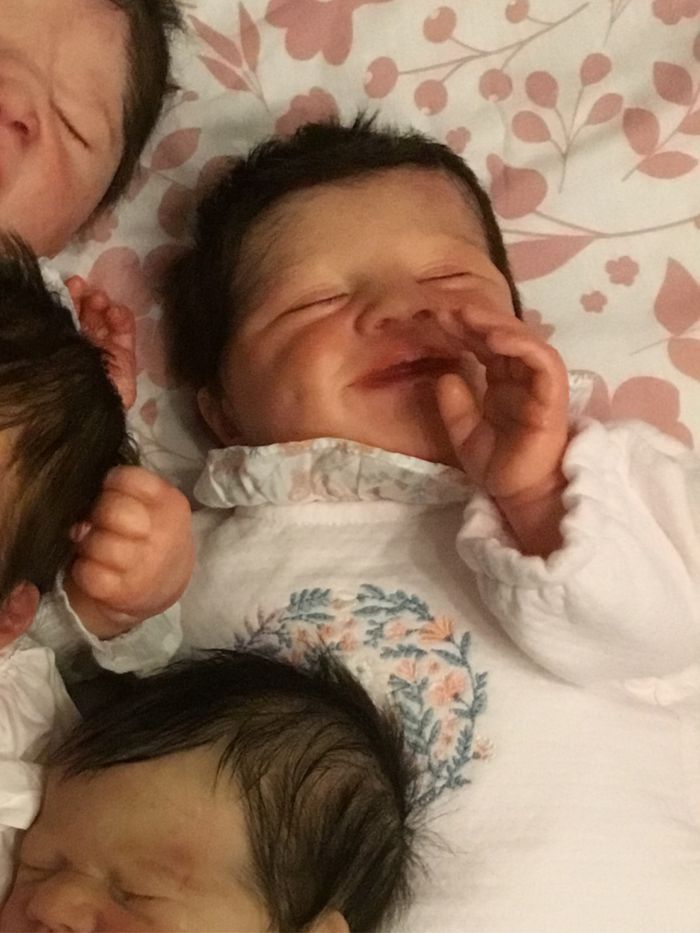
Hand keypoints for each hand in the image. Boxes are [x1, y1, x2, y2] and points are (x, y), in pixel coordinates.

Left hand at [65, 276, 137, 409]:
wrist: (92, 403)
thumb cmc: (66, 375)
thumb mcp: (56, 345)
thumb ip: (58, 326)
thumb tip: (57, 301)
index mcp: (63, 345)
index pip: (66, 318)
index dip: (67, 299)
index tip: (66, 285)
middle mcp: (83, 347)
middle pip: (85, 316)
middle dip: (84, 299)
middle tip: (81, 288)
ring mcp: (105, 351)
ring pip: (105, 319)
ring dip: (101, 304)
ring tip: (98, 299)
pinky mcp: (125, 356)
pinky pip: (126, 330)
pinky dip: (122, 317)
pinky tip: (114, 312)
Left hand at [65, 467, 193, 638]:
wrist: (163, 584)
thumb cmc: (147, 534)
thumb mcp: (150, 506)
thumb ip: (123, 496)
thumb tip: (83, 522)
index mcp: (169, 503)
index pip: (128, 478)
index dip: (111, 485)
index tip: (112, 495)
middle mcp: (164, 533)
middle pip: (113, 510)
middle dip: (99, 515)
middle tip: (102, 525)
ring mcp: (147, 565)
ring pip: (98, 543)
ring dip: (89, 545)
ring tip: (97, 549)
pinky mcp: (126, 592)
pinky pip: (88, 573)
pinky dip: (84, 570)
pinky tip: (95, 569)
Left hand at [436, 306, 569, 553]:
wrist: (520, 495)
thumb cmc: (500, 466)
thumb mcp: (464, 434)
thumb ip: (454, 406)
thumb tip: (446, 375)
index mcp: (504, 382)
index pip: (486, 346)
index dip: (465, 331)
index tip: (439, 320)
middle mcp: (523, 378)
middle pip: (504, 337)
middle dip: (477, 320)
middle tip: (449, 309)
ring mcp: (540, 384)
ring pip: (524, 341)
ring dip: (497, 325)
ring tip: (468, 316)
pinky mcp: (552, 395)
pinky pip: (542, 361)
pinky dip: (521, 345)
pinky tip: (495, 338)